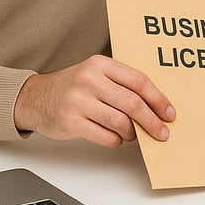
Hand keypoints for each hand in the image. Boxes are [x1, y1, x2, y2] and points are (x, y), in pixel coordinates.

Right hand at [14, 55, 174, 147]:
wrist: (35, 98)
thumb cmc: (73, 87)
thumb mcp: (96, 74)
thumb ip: (122, 83)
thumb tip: (156, 105)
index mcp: (100, 65)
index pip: (139, 81)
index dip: (158, 99)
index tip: (169, 112)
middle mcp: (89, 81)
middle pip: (133, 104)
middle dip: (152, 121)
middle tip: (162, 132)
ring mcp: (79, 102)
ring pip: (121, 122)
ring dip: (132, 132)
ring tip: (132, 133)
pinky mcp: (71, 123)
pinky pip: (106, 136)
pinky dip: (116, 140)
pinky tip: (116, 137)